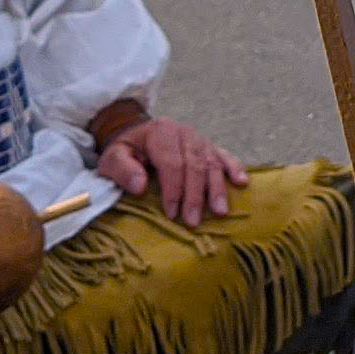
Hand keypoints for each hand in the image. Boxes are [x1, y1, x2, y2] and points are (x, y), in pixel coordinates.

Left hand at [95, 115, 247, 223]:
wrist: (136, 136)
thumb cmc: (126, 152)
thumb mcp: (112, 159)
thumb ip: (122, 170)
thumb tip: (140, 186)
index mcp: (161, 132)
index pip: (171, 162)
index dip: (174, 189)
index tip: (172, 214)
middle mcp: (184, 132)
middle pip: (195, 164)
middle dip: (195, 195)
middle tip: (194, 222)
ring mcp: (199, 138)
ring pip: (212, 162)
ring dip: (217, 188)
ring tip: (220, 211)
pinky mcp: (209, 146)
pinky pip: (225, 156)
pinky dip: (235, 168)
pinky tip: (242, 182)